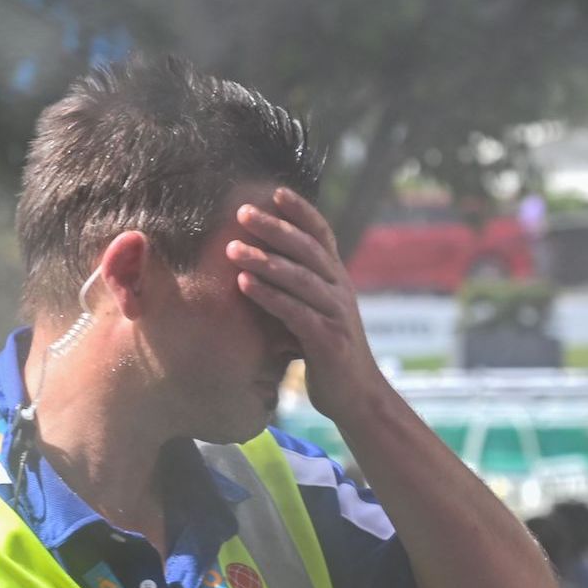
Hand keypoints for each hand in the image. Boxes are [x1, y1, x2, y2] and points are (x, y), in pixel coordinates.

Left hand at [226, 188, 386, 421]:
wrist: (356, 397)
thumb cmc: (326, 351)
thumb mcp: (314, 310)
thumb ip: (297, 286)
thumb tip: (260, 260)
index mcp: (336, 279)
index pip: (321, 235)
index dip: (301, 211)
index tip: (275, 190)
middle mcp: (340, 290)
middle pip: (307, 250)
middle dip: (275, 228)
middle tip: (243, 212)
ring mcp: (337, 314)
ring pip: (300, 278)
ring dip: (264, 260)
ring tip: (231, 248)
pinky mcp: (328, 340)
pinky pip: (295, 311)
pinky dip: (268, 295)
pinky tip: (243, 284)